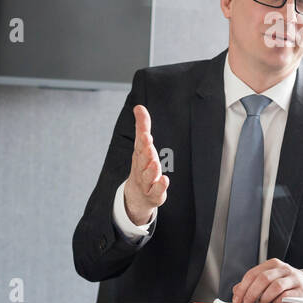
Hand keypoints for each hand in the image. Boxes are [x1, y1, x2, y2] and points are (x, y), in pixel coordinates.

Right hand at [123, 105, 168, 224]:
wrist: (137, 196)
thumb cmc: (142, 166)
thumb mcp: (142, 146)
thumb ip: (142, 126)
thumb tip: (139, 107)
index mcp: (139, 156)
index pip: (140, 147)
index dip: (143, 141)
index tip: (146, 134)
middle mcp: (141, 168)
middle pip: (142, 161)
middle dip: (145, 153)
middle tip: (149, 144)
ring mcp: (147, 182)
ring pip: (148, 176)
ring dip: (151, 170)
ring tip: (155, 163)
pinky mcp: (154, 194)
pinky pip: (156, 191)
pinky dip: (160, 186)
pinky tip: (165, 180)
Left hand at [232, 259, 302, 302]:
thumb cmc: (287, 285)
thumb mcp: (270, 280)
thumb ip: (253, 284)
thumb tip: (236, 292)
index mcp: (273, 265)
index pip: (253, 274)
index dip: (243, 288)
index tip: (237, 299)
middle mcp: (284, 269)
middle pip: (263, 279)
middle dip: (251, 294)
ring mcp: (294, 279)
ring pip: (275, 287)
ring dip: (265, 299)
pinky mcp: (302, 291)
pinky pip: (286, 297)